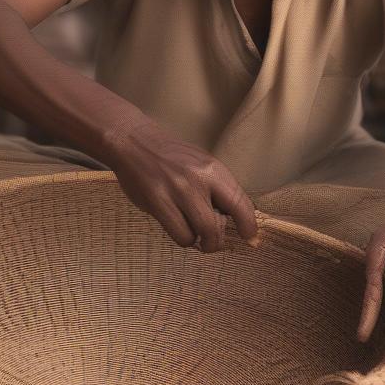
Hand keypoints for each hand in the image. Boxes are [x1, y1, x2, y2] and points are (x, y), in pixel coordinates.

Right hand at [104, 120, 260, 252]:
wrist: (134, 142)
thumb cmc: (170, 157)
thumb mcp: (201, 164)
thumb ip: (218, 188)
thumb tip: (236, 219)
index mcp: (213, 169)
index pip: (241, 203)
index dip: (248, 226)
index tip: (250, 238)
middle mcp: (198, 179)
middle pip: (218, 227)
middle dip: (217, 242)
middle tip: (212, 242)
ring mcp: (177, 191)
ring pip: (200, 234)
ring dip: (200, 242)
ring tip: (193, 234)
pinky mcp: (158, 201)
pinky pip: (179, 234)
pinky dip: (183, 238)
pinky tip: (178, 227)